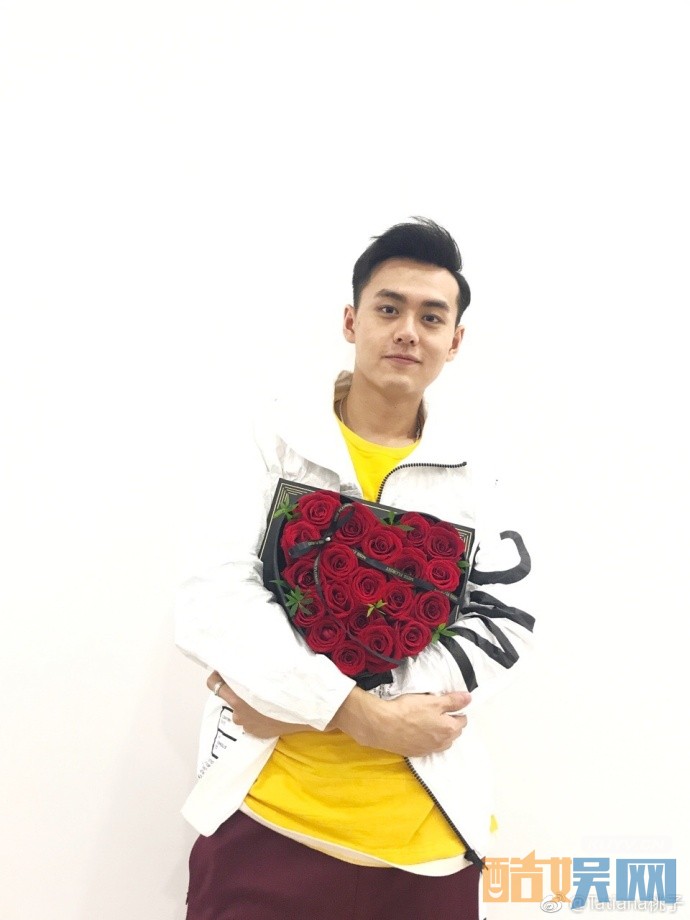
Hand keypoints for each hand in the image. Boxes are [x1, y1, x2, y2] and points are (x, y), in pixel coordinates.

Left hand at [206, 671, 314, 738]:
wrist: (307, 709)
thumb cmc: (289, 687)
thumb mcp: (271, 672)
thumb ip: (255, 668)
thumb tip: (249, 653)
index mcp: (240, 693)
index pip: (214, 684)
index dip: (218, 676)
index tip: (223, 671)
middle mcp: (239, 710)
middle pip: (225, 698)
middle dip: (233, 691)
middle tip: (244, 684)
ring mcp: (247, 724)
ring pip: (238, 712)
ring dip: (245, 706)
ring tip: (261, 701)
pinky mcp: (256, 732)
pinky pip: (249, 723)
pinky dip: (255, 718)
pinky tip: (268, 712)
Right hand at [330, 687, 470, 756]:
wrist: (383, 726)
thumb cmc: (408, 710)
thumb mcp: (433, 701)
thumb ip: (453, 700)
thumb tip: (469, 699)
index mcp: (449, 729)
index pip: (462, 720)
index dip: (457, 710)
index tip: (448, 704)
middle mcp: (442, 743)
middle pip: (453, 732)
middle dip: (450, 722)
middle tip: (438, 711)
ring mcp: (428, 750)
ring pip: (441, 742)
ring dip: (440, 733)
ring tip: (428, 722)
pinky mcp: (416, 753)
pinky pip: (428, 747)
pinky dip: (427, 740)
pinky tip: (418, 731)